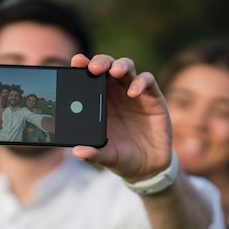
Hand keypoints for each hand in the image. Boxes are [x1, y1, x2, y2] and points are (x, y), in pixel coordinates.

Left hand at [70, 54, 172, 181]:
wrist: (148, 166)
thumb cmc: (121, 157)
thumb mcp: (106, 157)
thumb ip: (93, 154)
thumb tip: (77, 152)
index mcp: (97, 102)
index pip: (88, 77)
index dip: (82, 66)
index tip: (76, 62)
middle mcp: (114, 93)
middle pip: (107, 66)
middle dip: (100, 62)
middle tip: (94, 67)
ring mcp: (133, 92)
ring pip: (126, 67)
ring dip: (120, 65)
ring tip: (115, 72)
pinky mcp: (152, 97)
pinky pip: (147, 80)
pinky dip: (140, 82)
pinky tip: (133, 92)